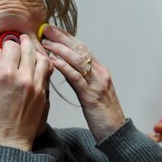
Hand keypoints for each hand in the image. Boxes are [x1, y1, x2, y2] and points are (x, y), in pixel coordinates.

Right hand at [0, 34, 51, 150]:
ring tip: (32, 52)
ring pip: (43, 59)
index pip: (11, 47)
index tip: (7, 44)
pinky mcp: (44, 94)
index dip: (8, 43)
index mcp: (4, 75)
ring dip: (37, 53)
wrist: (10, 139)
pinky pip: (47, 74)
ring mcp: (36, 86)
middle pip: (29, 49)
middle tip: (23, 39)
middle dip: (25, 42)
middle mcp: (22, 78)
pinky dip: (43, 66)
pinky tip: (37, 67)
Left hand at [40, 24, 125, 141]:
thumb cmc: (103, 116)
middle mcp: (100, 74)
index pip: (83, 49)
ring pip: (78, 60)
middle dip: (62, 37)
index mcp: (101, 72)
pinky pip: (76, 77)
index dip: (67, 37)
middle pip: (80, 49)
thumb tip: (63, 68)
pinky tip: (52, 61)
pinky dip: (63, 67)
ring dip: (60, 49)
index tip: (52, 30)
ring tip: (45, 42)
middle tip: (45, 28)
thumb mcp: (93, 93)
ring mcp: (97, 83)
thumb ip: (80, 79)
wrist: (116, 133)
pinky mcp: (92, 95)